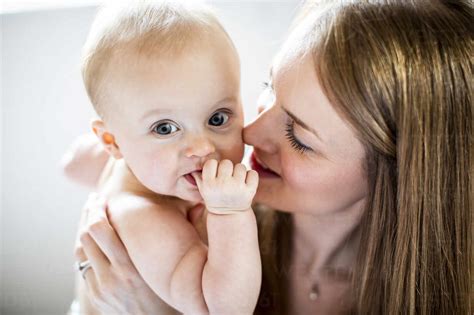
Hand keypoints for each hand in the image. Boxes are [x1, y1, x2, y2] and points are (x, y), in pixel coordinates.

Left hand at [74, 193, 176, 314]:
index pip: (100, 229)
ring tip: (91, 215)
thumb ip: (183, 238)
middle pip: (86, 236)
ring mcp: (100, 289)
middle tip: (94, 200)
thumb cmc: (173, 293)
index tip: (101, 197)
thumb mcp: (174, 269)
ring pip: (80, 250)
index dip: (97, 209)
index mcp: (130, 268)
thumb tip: (195, 206)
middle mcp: (111, 278)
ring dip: (83, 229)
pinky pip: (83, 265)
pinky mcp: (96, 296)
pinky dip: (86, 248)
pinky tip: (94, 239)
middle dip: (88, 213)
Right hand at [192, 159, 257, 213]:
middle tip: (227, 178)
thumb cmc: (214, 198)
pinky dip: (251, 176)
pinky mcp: (250, 191)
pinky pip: (253, 173)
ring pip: (241, 166)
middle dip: (227, 168)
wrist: (229, 216)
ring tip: (236, 181)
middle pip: (227, 163)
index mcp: (209, 185)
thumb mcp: (203, 189)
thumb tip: (189, 156)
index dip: (214, 167)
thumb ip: (197, 174)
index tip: (216, 174)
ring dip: (239, 172)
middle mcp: (222, 186)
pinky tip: (245, 183)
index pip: (211, 162)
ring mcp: (237, 188)